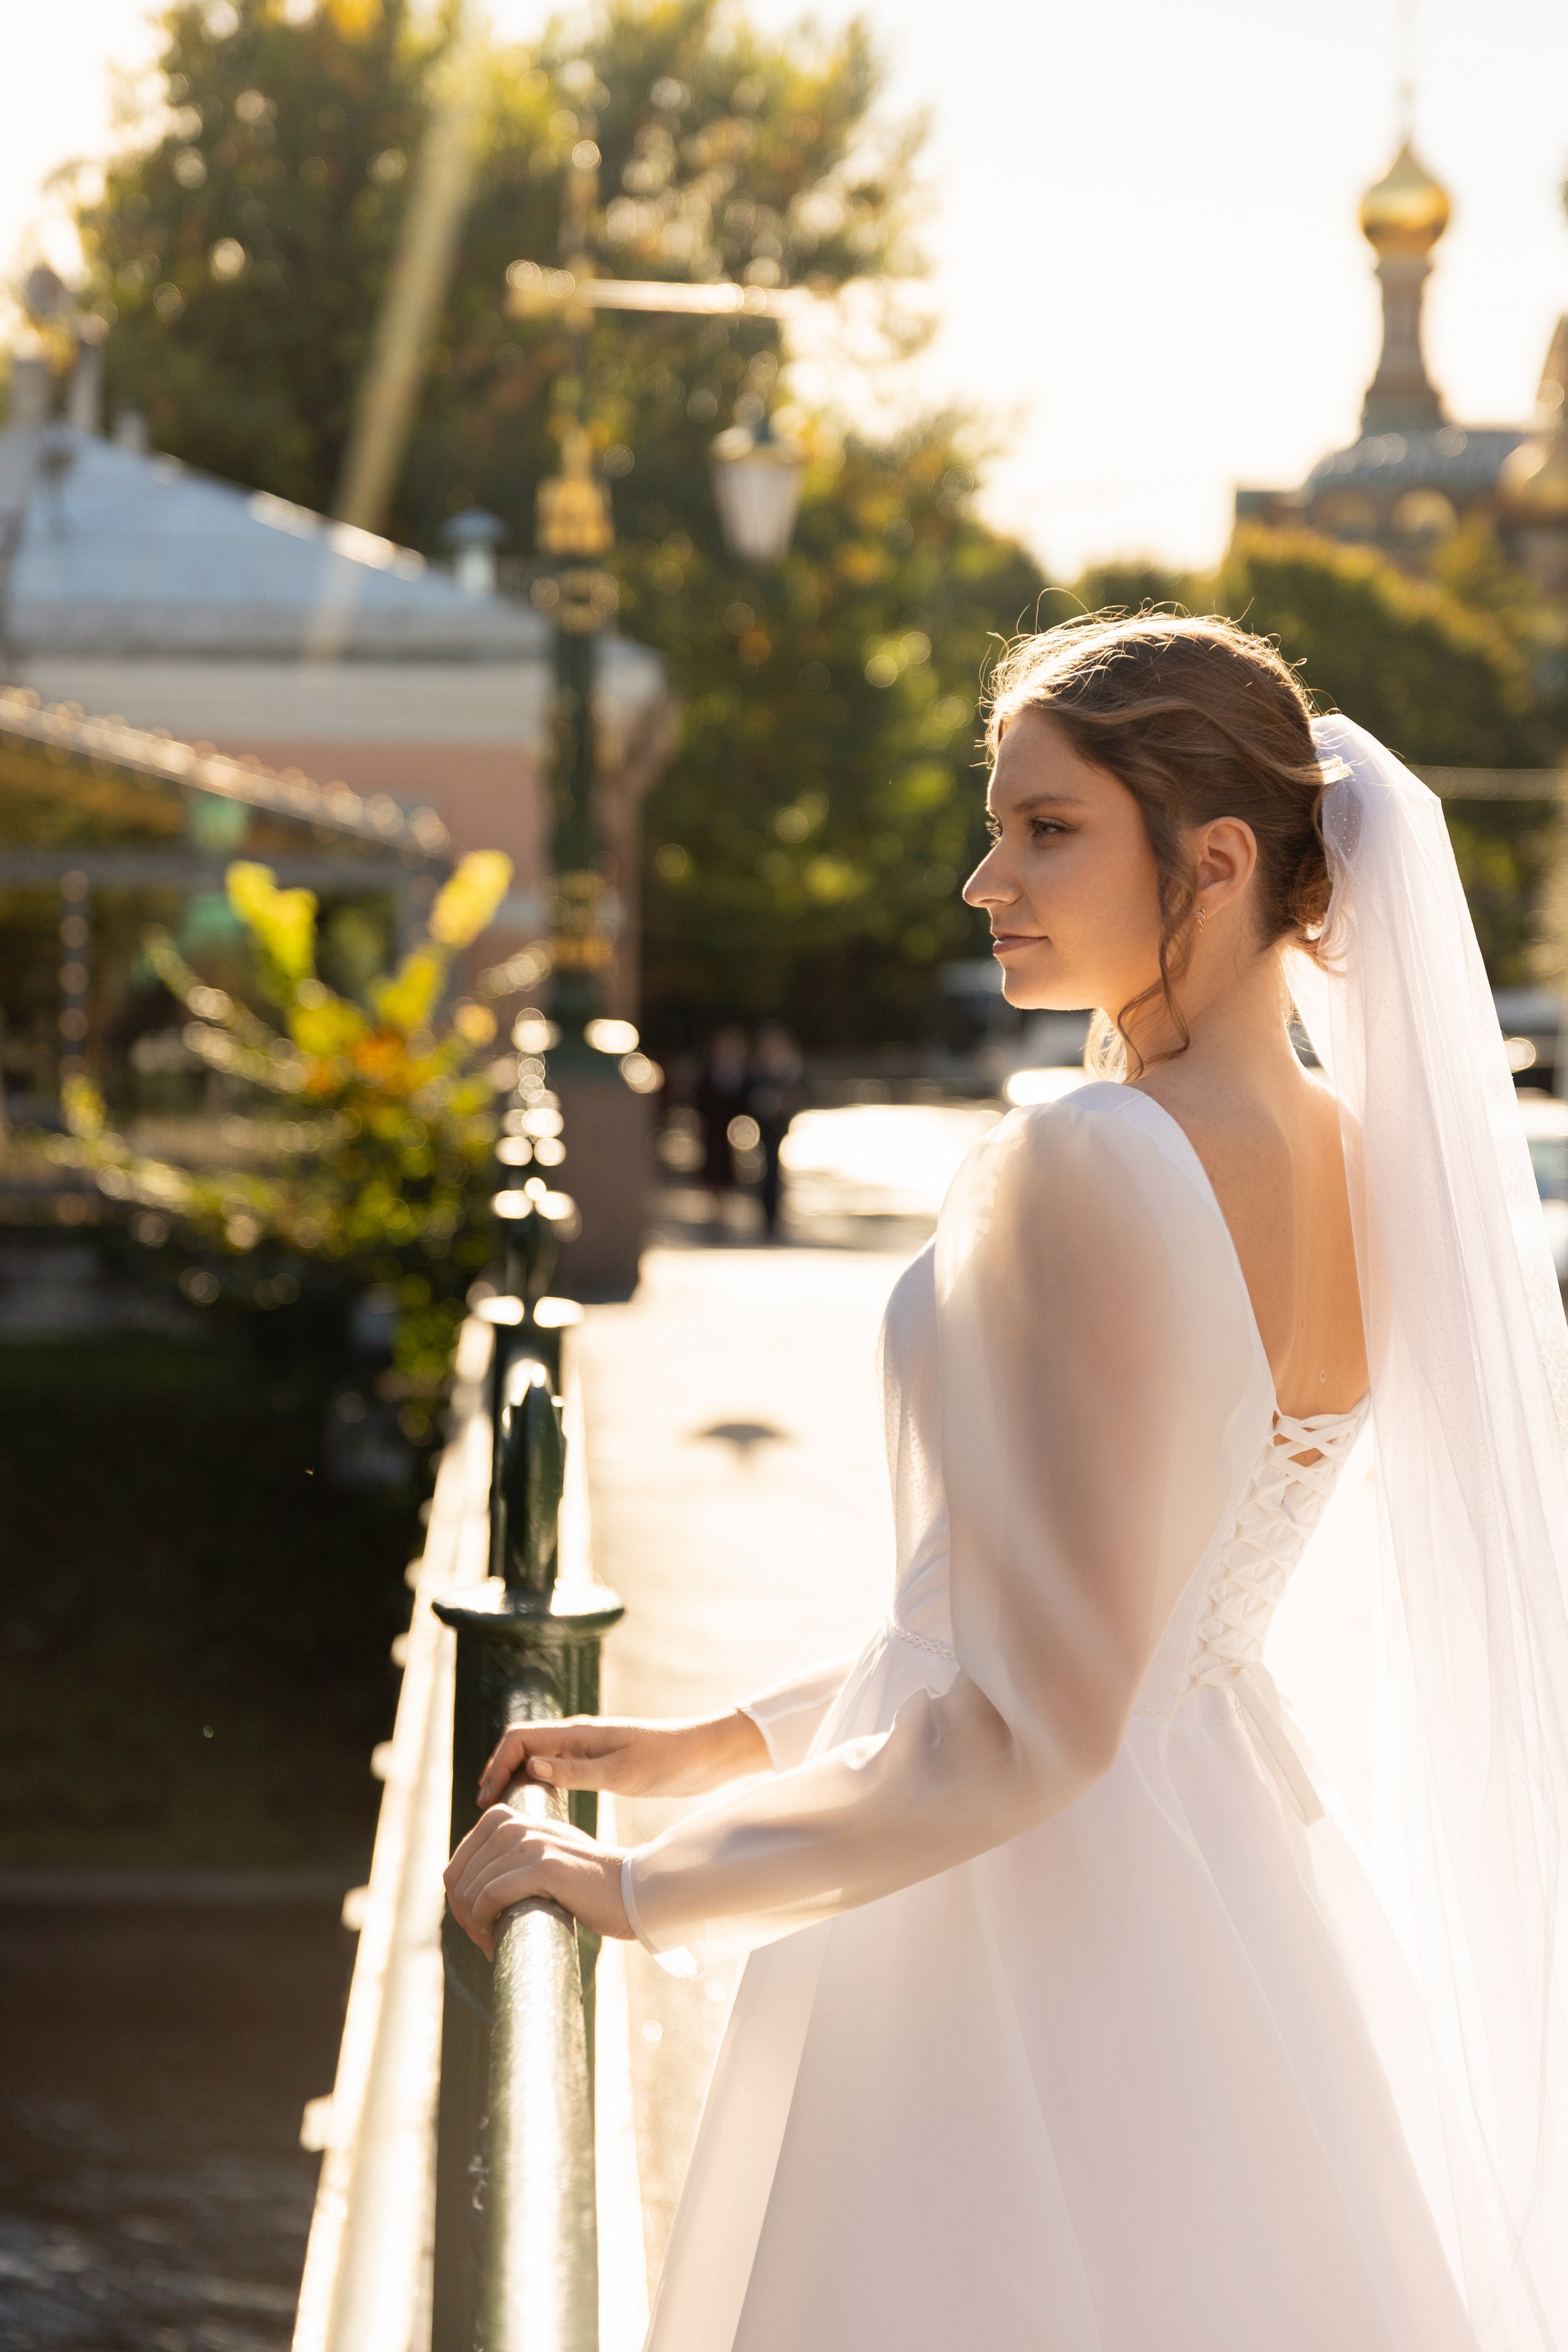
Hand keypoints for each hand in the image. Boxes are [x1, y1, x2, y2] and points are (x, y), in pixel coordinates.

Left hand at [443, 1802, 630, 1957]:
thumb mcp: (540, 1854)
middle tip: (484, 1940)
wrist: (630, 1888)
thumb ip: (507, 1856)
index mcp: (508, 1818)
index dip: (459, 1903)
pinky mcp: (544, 1866)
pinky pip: (490, 1896)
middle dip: (465, 1918)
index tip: (476, 1927)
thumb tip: (463, 1887)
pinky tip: (495, 1943)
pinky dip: (485, 1925)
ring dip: (475, 1927)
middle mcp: (515, 1824)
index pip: (457, 1866)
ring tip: (492, 1944)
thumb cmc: (583, 1882)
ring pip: (472, 1891)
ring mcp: (530, 1843)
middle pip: (459, 1881)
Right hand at [475, 1709, 768, 1807]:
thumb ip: (576, 1771)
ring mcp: (589, 1749)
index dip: (496, 1766)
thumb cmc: (667, 1762)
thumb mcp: (621, 1772)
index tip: (486, 1801)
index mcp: (578, 1734)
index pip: (519, 1739)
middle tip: (487, 1812)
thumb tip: (530, 1768)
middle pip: (522, 1747)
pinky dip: (539, 1784)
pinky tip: (540, 1810)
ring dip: (516, 1779)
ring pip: (538, 1758)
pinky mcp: (601, 1763)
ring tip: (505, 1814)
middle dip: (499, 1773)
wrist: (705, 1756)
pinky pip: (557, 1769)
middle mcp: (578, 1737)